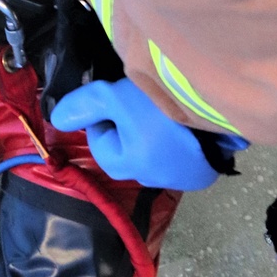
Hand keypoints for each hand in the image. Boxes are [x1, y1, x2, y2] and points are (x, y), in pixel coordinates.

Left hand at [51, 78, 221, 189]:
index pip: (99, 141)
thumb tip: (56, 120)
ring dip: (154, 133)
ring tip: (163, 109)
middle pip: (126, 149)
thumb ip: (84, 106)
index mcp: (129, 166)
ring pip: (154, 152)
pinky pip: (181, 154)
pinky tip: (184, 122)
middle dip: (128, 126)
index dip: (104, 117)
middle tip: (141, 101)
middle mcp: (154, 179)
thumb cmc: (160, 107)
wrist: (220, 111)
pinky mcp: (205, 169)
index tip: (118, 98)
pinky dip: (179, 139)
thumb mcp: (114, 97)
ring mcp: (182, 177)